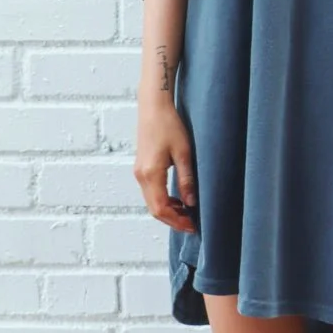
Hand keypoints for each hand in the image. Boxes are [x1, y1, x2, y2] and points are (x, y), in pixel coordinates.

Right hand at [133, 101, 197, 232]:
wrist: (153, 107)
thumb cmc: (169, 125)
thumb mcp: (183, 153)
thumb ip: (187, 180)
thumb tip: (191, 203)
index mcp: (151, 174)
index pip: (161, 208)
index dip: (177, 220)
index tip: (192, 225)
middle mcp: (141, 176)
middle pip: (154, 209)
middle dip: (173, 220)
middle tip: (192, 225)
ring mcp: (139, 172)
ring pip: (152, 202)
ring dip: (168, 211)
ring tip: (188, 213)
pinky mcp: (141, 168)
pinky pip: (151, 193)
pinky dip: (163, 201)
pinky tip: (178, 200)